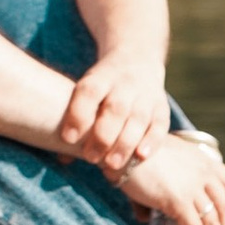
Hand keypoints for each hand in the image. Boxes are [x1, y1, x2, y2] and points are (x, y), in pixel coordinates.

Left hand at [55, 50, 173, 178]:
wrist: (137, 60)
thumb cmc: (102, 88)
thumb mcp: (86, 90)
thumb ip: (76, 120)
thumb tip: (63, 157)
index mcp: (101, 77)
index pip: (90, 91)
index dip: (79, 114)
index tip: (68, 138)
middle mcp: (125, 83)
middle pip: (116, 108)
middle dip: (103, 136)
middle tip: (91, 158)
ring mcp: (146, 95)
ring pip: (138, 118)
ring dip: (125, 143)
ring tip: (112, 164)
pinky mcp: (161, 107)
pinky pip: (160, 124)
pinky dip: (152, 141)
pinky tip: (141, 156)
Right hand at [117, 131, 224, 224]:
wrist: (123, 148)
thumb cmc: (133, 152)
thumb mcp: (158, 162)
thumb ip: (158, 185)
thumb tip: (145, 216)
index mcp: (201, 159)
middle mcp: (203, 172)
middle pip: (224, 205)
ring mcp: (192, 187)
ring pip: (212, 221)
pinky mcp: (178, 201)